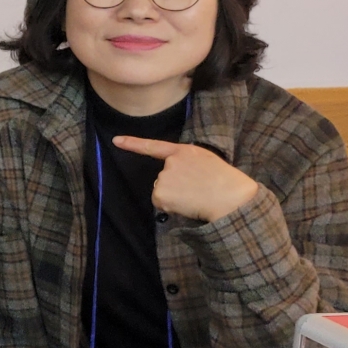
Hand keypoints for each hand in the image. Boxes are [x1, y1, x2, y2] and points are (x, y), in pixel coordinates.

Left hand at [113, 136, 260, 222]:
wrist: (232, 197)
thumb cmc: (225, 182)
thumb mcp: (207, 162)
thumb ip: (188, 163)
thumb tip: (176, 177)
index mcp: (184, 152)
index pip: (154, 146)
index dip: (133, 143)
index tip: (116, 140)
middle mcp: (170, 162)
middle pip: (163, 178)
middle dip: (176, 186)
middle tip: (198, 189)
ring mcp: (164, 177)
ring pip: (162, 191)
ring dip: (175, 197)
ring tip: (196, 196)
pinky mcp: (160, 193)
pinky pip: (161, 203)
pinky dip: (171, 207)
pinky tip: (188, 204)